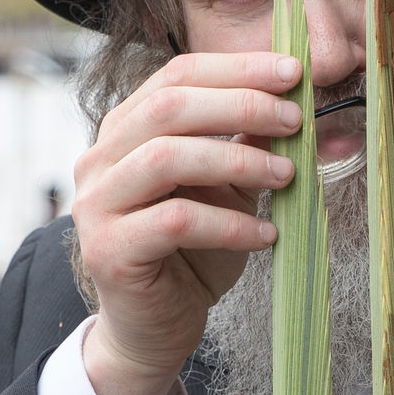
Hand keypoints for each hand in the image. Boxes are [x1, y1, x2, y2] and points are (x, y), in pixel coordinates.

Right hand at [71, 51, 301, 394]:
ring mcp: (97, 204)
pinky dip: (230, 224)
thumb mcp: (227, 188)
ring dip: (238, 160)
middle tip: (296, 119)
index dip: (237, 68)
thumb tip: (291, 101)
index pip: (177, 75)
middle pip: (169, 107)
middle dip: (242, 105)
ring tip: (286, 176)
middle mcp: (100, 159)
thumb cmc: (192, 253)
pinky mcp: (109, 249)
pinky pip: (174, 221)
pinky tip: (267, 236)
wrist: (156, 326)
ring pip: (167, 158)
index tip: (293, 72)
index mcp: (125, 130)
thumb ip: (244, 145)